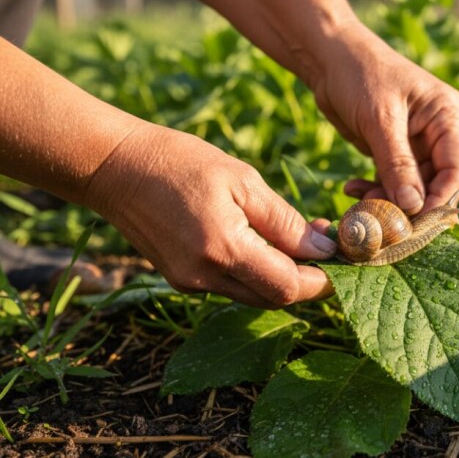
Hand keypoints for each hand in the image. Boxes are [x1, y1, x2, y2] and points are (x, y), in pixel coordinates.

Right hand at [84, 124, 336, 307]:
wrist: (114, 167)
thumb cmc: (181, 162)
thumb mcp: (243, 180)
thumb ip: (285, 222)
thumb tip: (324, 250)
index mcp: (223, 250)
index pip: (287, 287)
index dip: (321, 280)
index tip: (342, 260)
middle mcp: (205, 277)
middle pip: (273, 298)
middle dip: (307, 279)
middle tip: (327, 246)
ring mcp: (191, 283)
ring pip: (254, 295)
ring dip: (282, 276)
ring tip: (302, 239)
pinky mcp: (182, 279)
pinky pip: (232, 286)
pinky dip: (256, 272)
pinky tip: (266, 243)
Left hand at [309, 23, 458, 214]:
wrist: (327, 57)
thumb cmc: (358, 74)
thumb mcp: (379, 120)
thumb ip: (398, 164)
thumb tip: (414, 207)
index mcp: (448, 117)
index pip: (458, 169)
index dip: (440, 198)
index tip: (415, 221)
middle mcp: (439, 133)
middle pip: (440, 184)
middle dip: (415, 206)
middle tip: (387, 222)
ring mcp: (417, 144)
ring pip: (414, 190)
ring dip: (389, 202)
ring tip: (361, 204)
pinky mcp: (395, 152)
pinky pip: (393, 184)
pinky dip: (375, 192)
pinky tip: (352, 190)